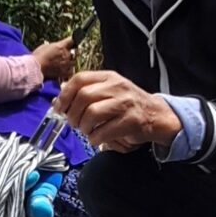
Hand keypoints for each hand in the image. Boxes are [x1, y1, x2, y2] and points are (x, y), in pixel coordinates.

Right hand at [32, 38, 74, 81]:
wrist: (35, 68)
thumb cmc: (37, 57)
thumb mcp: (45, 46)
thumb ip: (53, 46)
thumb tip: (56, 46)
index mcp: (61, 46)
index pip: (72, 40)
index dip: (73, 40)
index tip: (72, 42)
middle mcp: (66, 54)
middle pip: (74, 52)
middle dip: (71, 53)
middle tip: (66, 54)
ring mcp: (66, 64)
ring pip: (74, 62)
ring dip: (71, 62)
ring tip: (65, 63)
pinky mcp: (64, 73)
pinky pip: (71, 71)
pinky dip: (69, 70)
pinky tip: (64, 70)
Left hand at [54, 70, 179, 152]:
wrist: (157, 115)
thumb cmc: (127, 105)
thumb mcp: (109, 91)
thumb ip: (87, 91)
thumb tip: (61, 98)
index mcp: (109, 77)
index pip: (80, 79)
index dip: (65, 95)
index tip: (59, 109)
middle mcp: (117, 87)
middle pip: (84, 96)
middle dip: (73, 114)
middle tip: (73, 124)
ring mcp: (125, 103)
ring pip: (92, 113)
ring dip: (83, 127)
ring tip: (86, 131)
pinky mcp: (131, 121)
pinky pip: (104, 131)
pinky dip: (94, 138)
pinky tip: (96, 139)